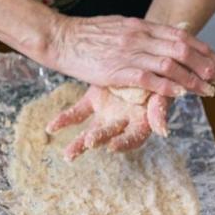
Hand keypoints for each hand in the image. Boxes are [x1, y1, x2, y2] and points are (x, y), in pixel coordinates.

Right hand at [44, 15, 214, 97]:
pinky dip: (168, 87)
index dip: (202, 48)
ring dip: (192, 79)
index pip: (180, 35)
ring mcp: (128, 54)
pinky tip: (180, 94)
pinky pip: (149, 80)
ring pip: (171, 65)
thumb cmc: (83, 34)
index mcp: (139, 26)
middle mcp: (139, 37)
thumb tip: (152, 38)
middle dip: (205, 64)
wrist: (59, 37)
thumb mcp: (116, 26)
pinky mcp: (116, 71)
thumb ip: (136, 33)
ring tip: (206, 90)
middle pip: (182, 49)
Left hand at [46, 85, 170, 160]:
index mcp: (142, 121)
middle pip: (110, 135)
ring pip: (91, 130)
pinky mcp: (93, 102)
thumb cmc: (161, 76)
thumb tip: (162, 131)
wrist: (145, 59)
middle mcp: (123, 121)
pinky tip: (52, 128)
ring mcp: (107, 113)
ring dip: (79, 144)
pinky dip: (64, 120)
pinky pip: (77, 113)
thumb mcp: (162, 88)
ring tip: (68, 155)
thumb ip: (160, 107)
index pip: (134, 137)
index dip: (125, 143)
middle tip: (88, 142)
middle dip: (99, 139)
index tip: (112, 146)